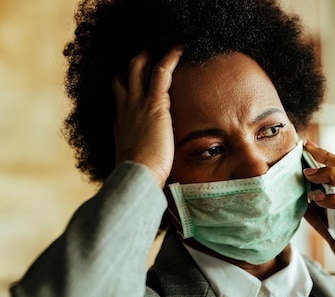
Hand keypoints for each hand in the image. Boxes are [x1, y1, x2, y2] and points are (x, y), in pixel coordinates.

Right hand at [112, 47, 183, 186]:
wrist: (137, 177)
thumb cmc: (140, 179)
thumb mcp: (139, 169)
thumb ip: (144, 166)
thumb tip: (154, 178)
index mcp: (121, 127)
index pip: (120, 102)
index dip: (124, 91)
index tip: (131, 86)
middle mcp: (125, 112)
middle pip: (122, 79)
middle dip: (131, 66)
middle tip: (142, 55)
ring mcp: (136, 105)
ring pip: (137, 69)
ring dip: (147, 55)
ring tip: (161, 46)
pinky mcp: (155, 104)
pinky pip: (161, 72)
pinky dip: (170, 57)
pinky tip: (181, 48)